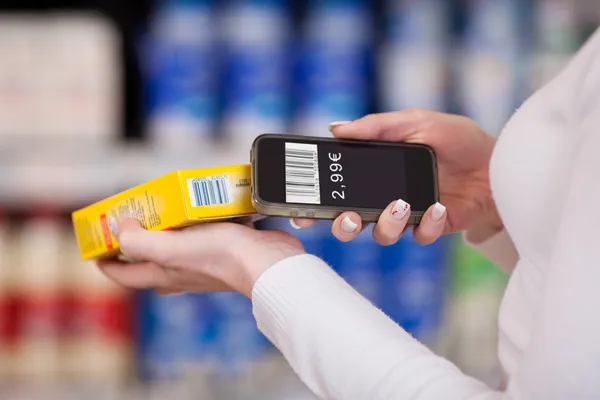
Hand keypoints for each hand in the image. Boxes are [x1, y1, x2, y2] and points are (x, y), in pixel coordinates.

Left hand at [97, 217, 304, 296]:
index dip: (106, 263)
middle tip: (128, 221)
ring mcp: (204, 262)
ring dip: (165, 231)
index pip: (125, 276)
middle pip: (148, 263)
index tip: (95, 249)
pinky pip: (202, 236)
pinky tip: (200, 206)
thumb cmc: (221, 257)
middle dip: (132, 247)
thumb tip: (117, 228)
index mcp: (165, 274)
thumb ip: (140, 242)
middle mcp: (182, 271)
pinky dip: (196, 223)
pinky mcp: (225, 248)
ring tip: (162, 208)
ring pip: (175, 248)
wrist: (268, 262)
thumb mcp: (172, 249)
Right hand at [293, 109, 501, 245]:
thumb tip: (335, 128)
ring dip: (386, 224)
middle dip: (343, 225)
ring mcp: (408, 214)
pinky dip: (426, 223)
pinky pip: (418, 235)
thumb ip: (377, 127)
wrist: (497, 162)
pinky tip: (438, 207)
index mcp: (377, 171)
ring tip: (401, 205)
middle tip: (348, 217)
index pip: (339, 188)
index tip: (301, 208)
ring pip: (381, 234)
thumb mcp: (416, 121)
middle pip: (350, 221)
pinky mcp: (431, 227)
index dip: (318, 200)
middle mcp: (387, 195)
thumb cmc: (457, 138)